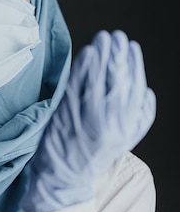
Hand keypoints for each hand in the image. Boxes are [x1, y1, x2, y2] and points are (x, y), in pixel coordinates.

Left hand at [21, 30, 155, 211]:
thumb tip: (147, 91)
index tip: (132, 48)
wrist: (65, 174)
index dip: (135, 64)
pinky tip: (86, 53)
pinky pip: (77, 84)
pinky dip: (82, 67)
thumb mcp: (127, 139)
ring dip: (100, 55)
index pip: (135, 87)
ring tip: (102, 39)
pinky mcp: (66, 112)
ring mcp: (86, 115)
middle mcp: (109, 120)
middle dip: (117, 54)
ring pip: (97, 78)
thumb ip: (140, 115)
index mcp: (126, 125)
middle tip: (116, 37)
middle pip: (116, 79)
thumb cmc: (96, 152)